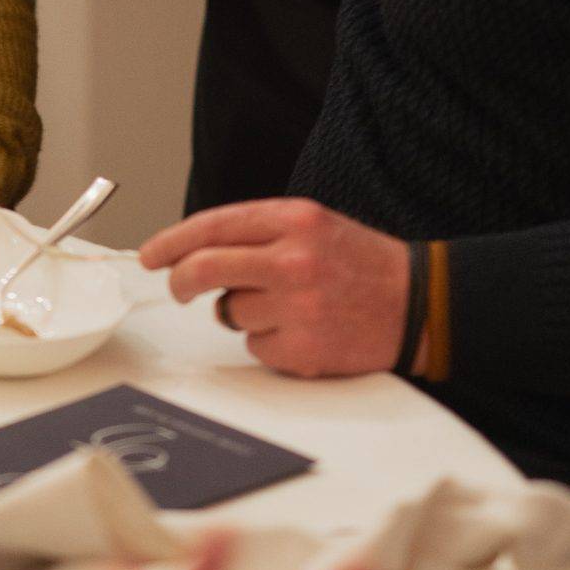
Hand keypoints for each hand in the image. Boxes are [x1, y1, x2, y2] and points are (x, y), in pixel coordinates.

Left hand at [140, 198, 409, 377]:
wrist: (418, 302)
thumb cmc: (358, 262)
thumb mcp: (311, 223)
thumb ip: (257, 232)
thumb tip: (195, 251)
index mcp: (292, 219)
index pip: (213, 226)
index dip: (172, 241)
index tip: (151, 255)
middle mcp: (292, 259)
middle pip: (205, 268)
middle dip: (181, 280)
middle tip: (178, 288)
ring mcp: (298, 307)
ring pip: (230, 312)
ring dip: (242, 312)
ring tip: (286, 306)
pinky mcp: (304, 350)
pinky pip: (256, 346)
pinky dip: (268, 341)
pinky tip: (301, 330)